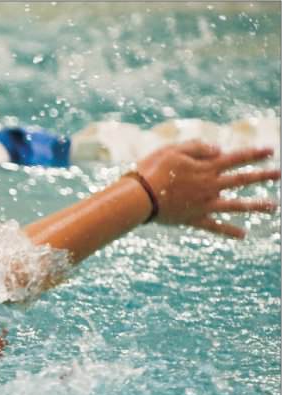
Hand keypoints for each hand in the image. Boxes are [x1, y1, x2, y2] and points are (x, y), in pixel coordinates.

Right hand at [137, 141, 279, 237]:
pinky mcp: (194, 219)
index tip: (270, 150)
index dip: (254, 153)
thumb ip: (197, 147)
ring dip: (256, 206)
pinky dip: (229, 231)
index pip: (236, 158)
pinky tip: (243, 235)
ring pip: (236, 205)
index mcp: (206, 168)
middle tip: (279, 174)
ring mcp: (204, 205)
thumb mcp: (172, 150)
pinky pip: (215, 227)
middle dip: (262, 176)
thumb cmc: (152, 170)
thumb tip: (219, 150)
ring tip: (274, 206)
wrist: (140, 198)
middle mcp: (210, 187)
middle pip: (242, 180)